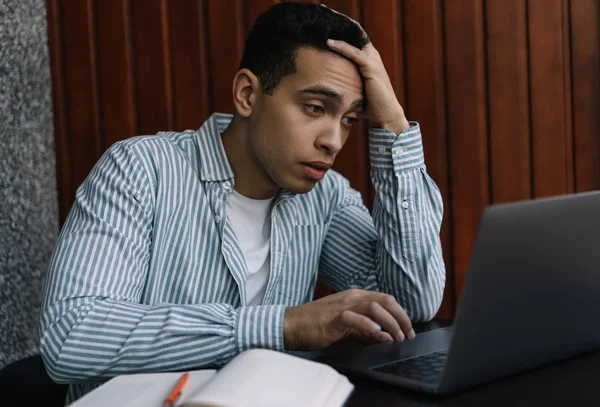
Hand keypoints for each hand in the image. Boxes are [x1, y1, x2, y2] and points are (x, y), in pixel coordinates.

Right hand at [283, 289, 414, 349]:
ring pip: (373, 307)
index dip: (400, 313)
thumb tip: (385, 336)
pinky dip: (368, 324)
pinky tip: (377, 332)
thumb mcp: (346, 327)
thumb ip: (365, 331)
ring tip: (397, 336)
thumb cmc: (317, 324)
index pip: (385, 299)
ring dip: (390, 322)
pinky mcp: (333, 318)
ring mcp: (342, 306)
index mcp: (355, 297)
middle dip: (401, 317)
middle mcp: (351, 297)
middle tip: (408, 334)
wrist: (293, 324)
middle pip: (384, 301)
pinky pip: (353, 317)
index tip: (408, 329)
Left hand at [324, 18, 409, 133]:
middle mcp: (372, 56)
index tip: (325, 20)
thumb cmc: (371, 105)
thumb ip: (347, 80)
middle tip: (323, 11)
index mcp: (368, 59)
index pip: (353, 37)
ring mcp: (373, 60)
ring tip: (324, 18)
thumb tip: (331, 83)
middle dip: (339, 21)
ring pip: (354, 37)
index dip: (341, 27)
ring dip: (339, 28)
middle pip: (354, 32)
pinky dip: (341, 46)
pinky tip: (329, 42)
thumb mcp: (357, 89)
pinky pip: (354, 53)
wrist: (386, 116)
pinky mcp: (371, 68)